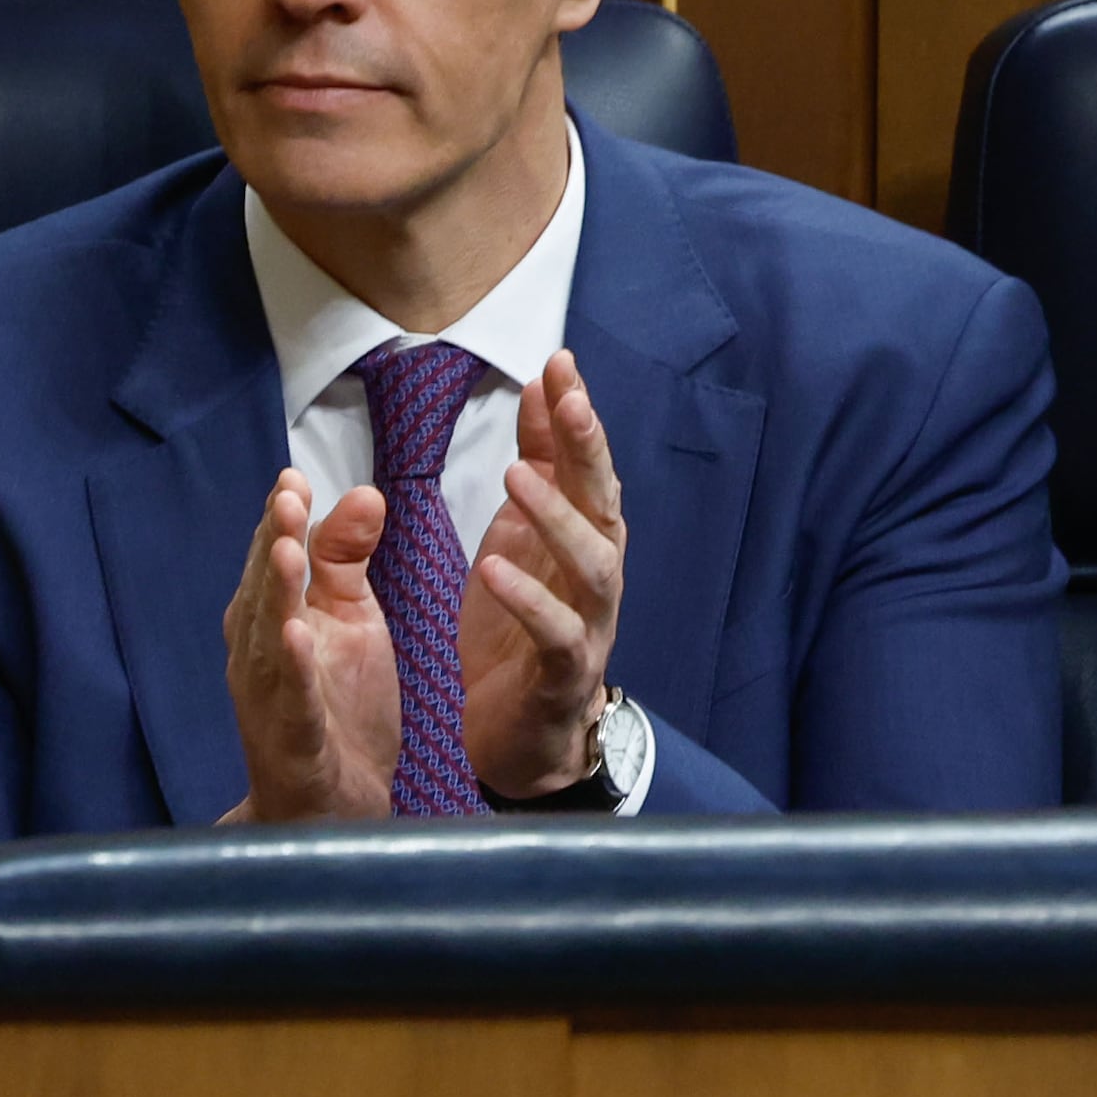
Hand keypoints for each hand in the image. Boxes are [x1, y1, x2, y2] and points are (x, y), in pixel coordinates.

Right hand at [221, 470, 398, 822]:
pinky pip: (290, 699)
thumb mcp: (351, 621)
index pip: (273, 559)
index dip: (282, 520)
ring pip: (269, 639)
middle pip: (264, 589)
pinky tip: (297, 635)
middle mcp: (259, 653)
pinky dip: (292, 668)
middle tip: (287, 495)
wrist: (334, 803)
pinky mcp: (293, 739)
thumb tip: (364, 492)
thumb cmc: (335, 705)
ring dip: (276, 594)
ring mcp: (270, 697)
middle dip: (274, 542)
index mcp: (272, 618)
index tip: (293, 477)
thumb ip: (347, 558)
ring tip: (287, 550)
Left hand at [461, 349, 629, 796]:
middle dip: (587, 450)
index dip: (576, 416)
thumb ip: (539, 465)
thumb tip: (545, 387)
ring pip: (592, 565)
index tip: (559, 361)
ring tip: (515, 478)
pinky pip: (558, 635)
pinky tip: (492, 569)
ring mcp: (590, 625)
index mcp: (585, 538)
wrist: (525, 735)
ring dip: (557, 518)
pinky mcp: (565, 675)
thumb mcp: (522, 535)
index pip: (587, 465)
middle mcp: (598, 575)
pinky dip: (529, 601)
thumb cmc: (523, 628)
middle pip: (604, 503)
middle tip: (566, 400)